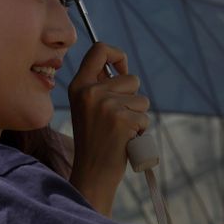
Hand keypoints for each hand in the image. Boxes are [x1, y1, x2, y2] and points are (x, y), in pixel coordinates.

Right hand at [67, 42, 149, 215]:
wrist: (92, 174)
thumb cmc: (94, 141)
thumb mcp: (86, 108)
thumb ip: (98, 86)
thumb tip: (120, 66)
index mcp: (78, 85)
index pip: (99, 49)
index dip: (117, 55)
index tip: (121, 71)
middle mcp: (90, 91)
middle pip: (131, 78)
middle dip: (133, 99)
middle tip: (118, 120)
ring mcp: (106, 105)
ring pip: (141, 99)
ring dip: (138, 116)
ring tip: (120, 132)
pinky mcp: (121, 120)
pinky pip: (144, 117)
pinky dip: (140, 130)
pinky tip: (125, 141)